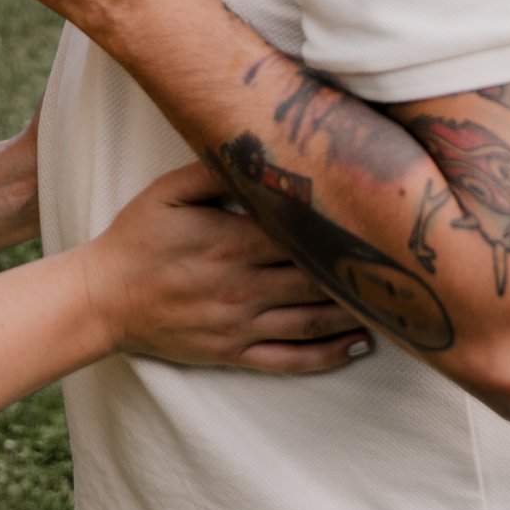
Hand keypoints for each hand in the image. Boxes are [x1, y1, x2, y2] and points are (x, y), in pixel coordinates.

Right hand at [84, 158, 369, 372]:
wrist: (102, 300)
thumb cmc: (136, 238)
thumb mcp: (167, 192)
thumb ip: (213, 171)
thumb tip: (256, 149)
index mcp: (232, 243)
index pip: (302, 234)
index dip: (343, 227)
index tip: (381, 218)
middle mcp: (243, 287)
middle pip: (318, 279)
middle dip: (362, 270)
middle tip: (408, 261)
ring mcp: (241, 326)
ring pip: (313, 321)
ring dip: (357, 312)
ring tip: (397, 301)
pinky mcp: (234, 354)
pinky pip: (290, 360)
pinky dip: (328, 356)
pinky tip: (358, 345)